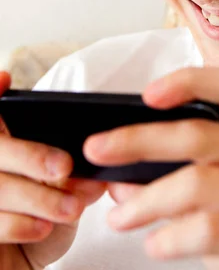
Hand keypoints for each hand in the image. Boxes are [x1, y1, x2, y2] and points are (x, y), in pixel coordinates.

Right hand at [0, 72, 105, 269]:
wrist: (21, 263)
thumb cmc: (41, 216)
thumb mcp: (60, 187)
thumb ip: (69, 169)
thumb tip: (96, 162)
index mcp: (3, 142)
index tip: (6, 79)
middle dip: (30, 155)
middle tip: (64, 167)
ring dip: (37, 197)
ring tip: (72, 207)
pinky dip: (20, 224)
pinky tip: (43, 227)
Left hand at [84, 66, 218, 268]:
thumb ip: (192, 171)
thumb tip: (124, 170)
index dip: (192, 81)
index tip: (147, 93)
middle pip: (201, 134)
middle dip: (138, 140)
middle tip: (98, 150)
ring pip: (196, 183)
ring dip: (145, 200)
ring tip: (119, 217)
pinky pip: (208, 229)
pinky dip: (170, 238)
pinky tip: (155, 245)